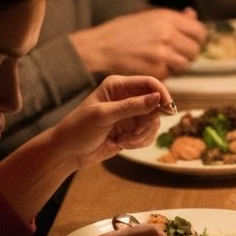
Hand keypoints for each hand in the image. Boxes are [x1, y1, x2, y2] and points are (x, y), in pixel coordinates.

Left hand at [49, 75, 174, 170]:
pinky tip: (123, 144)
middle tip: (135, 132)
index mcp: (118, 86)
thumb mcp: (104, 116)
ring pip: (154, 121)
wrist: (67, 153)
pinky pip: (149, 134)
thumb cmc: (78, 129)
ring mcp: (130, 114)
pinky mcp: (132, 130)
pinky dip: (140, 141)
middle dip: (148, 121)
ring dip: (143, 134)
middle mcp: (127, 98)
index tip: (168, 109)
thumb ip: (132, 106)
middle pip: (155, 105)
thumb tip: (158, 98)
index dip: (161, 94)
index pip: (149, 83)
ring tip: (124, 141)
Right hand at [70, 7, 206, 76]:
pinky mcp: (156, 70)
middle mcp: (168, 35)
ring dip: (177, 64)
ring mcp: (163, 54)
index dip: (197, 39)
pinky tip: (151, 66)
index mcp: (168, 18)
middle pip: (195, 50)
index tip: (190, 42)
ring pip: (185, 64)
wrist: (100, 47)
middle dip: (188, 53)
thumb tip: (193, 14)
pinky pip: (170, 74)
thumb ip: (175, 18)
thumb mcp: (149, 17)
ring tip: (162, 60)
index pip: (199, 31)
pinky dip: (164, 73)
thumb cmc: (124, 31)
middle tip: (175, 53)